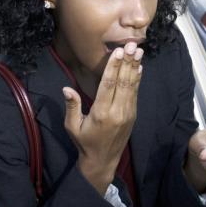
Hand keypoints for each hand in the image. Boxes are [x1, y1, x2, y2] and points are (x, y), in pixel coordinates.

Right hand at [62, 42, 143, 194]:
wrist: (103, 161)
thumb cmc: (84, 142)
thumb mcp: (72, 127)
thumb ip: (72, 107)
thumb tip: (66, 89)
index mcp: (101, 113)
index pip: (108, 85)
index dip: (114, 67)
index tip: (118, 51)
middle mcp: (117, 112)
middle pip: (123, 82)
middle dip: (127, 62)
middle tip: (132, 44)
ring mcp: (127, 114)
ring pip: (132, 86)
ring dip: (134, 67)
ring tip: (138, 51)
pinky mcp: (132, 115)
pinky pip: (135, 94)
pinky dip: (137, 79)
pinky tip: (139, 67)